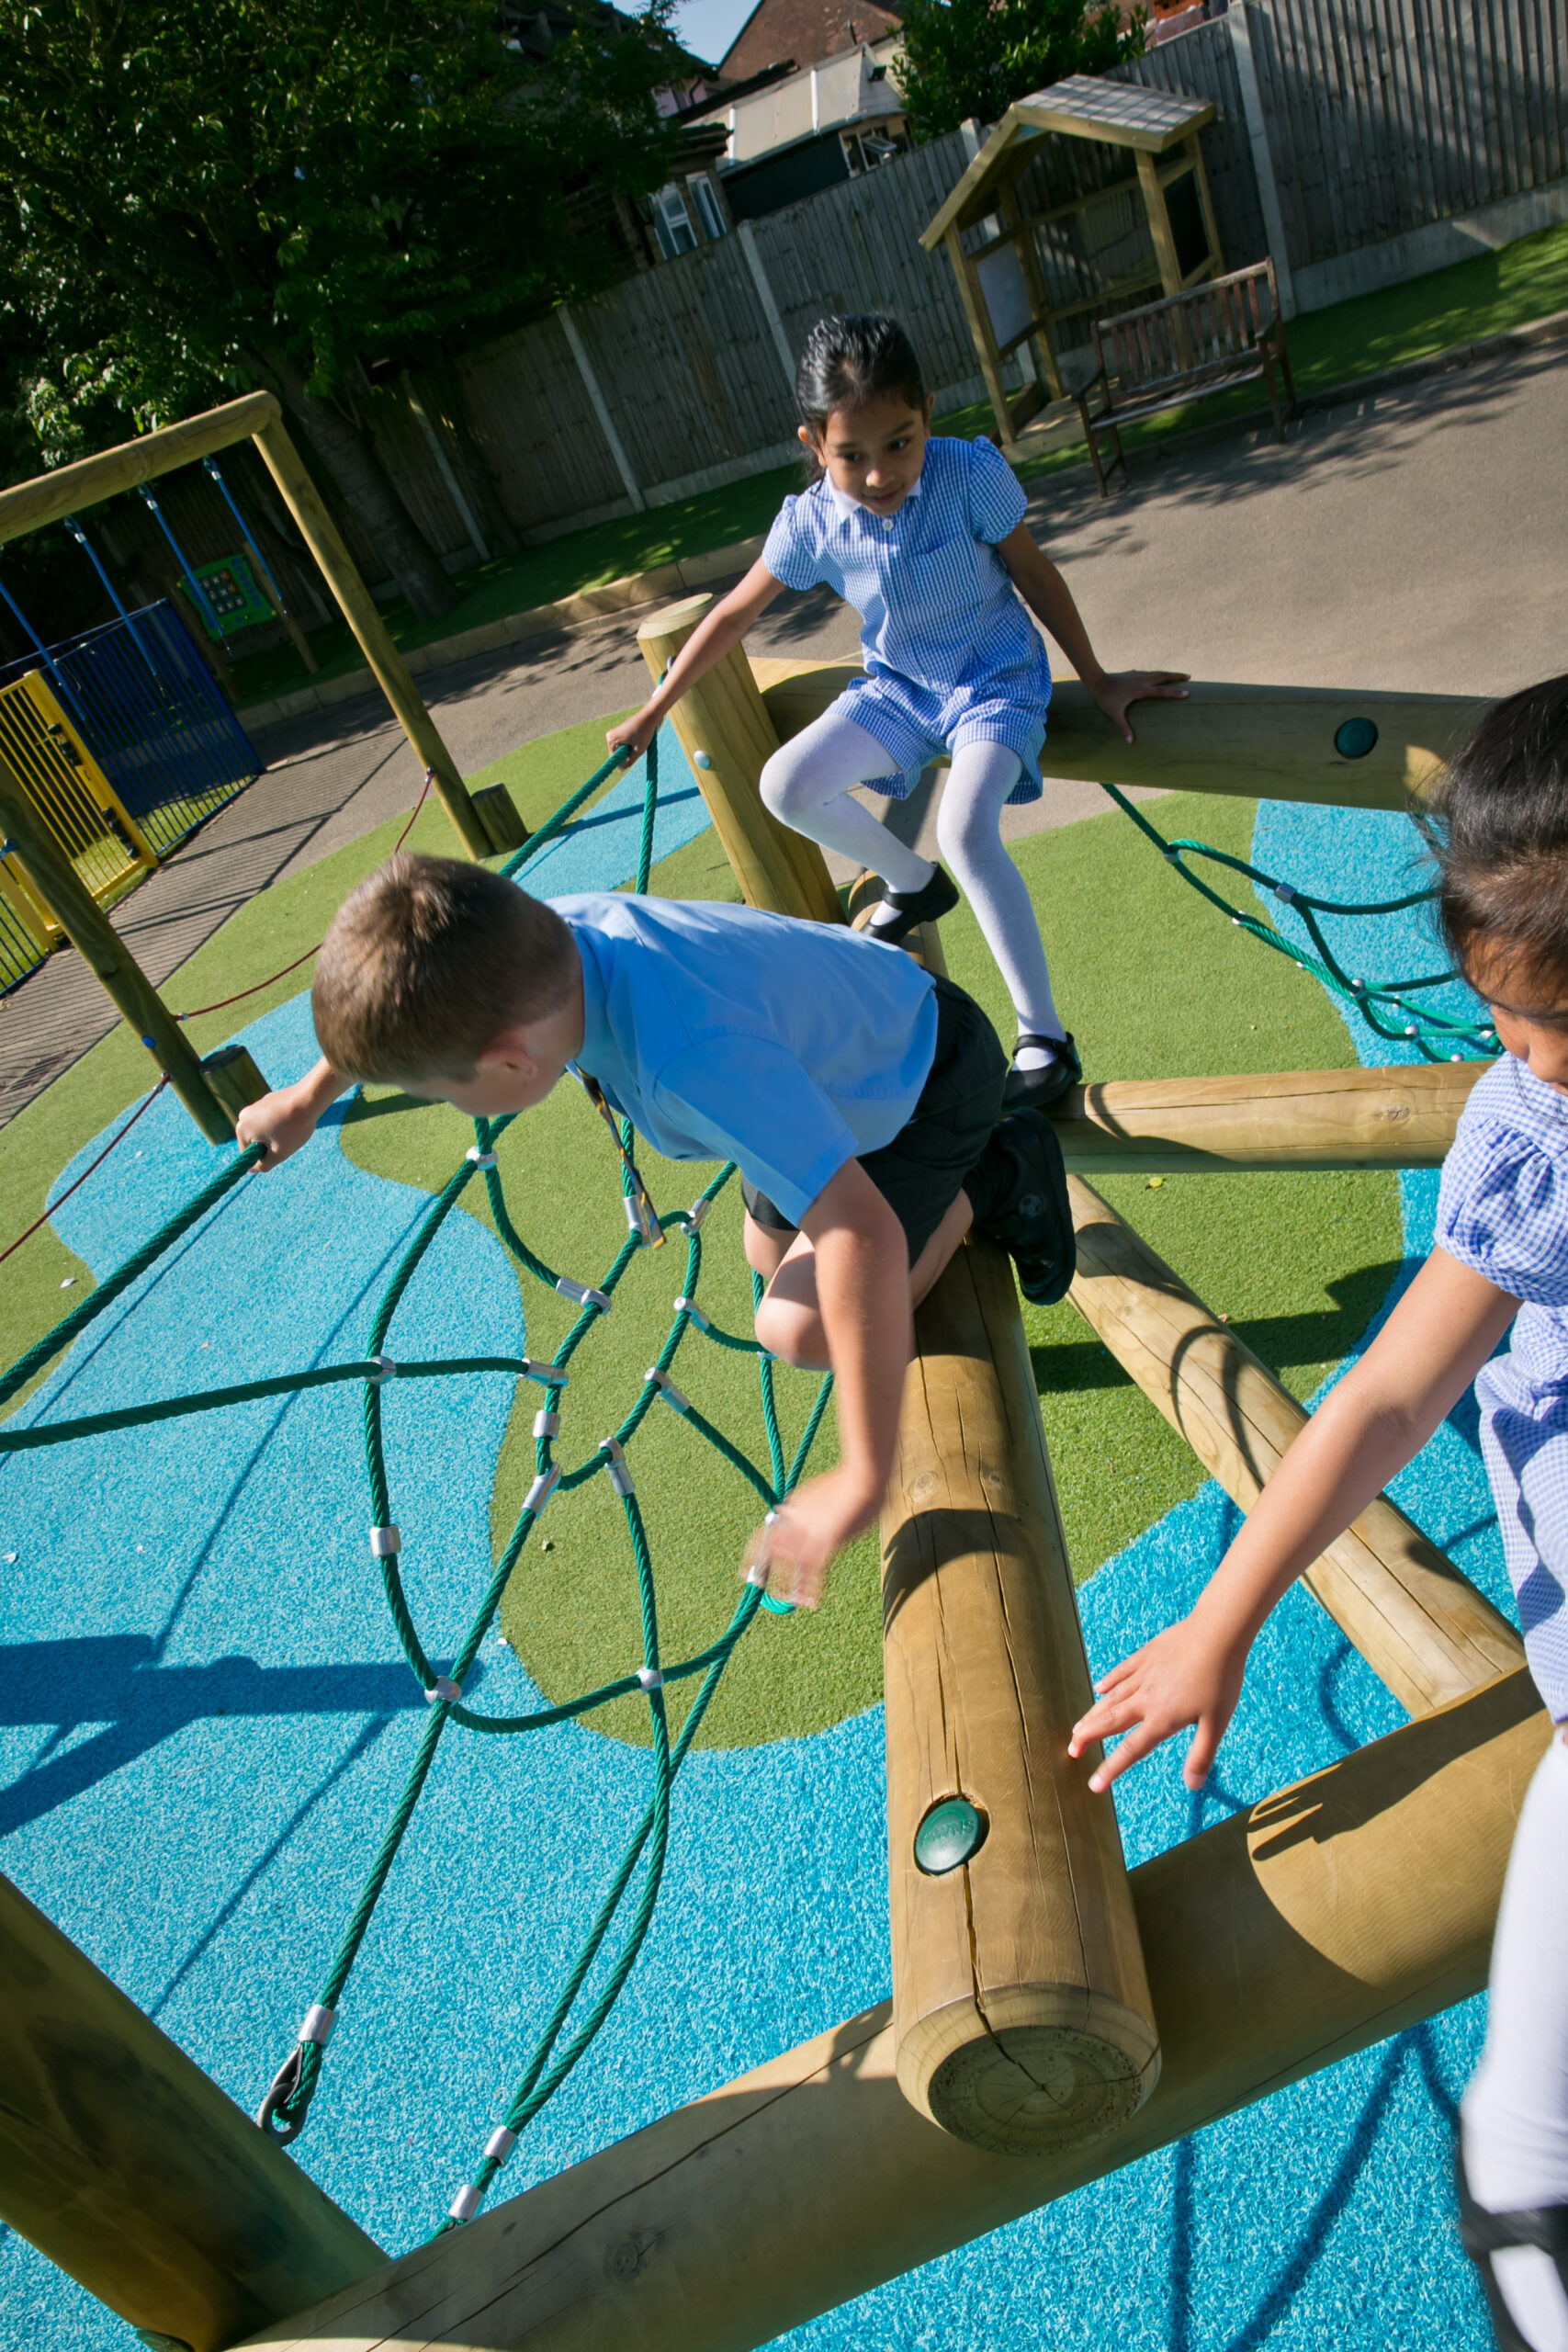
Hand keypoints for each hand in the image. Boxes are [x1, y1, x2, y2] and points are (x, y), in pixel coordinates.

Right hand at [235, 1082, 323, 1170]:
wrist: (309, 1099)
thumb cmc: (294, 1128)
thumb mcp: (279, 1154)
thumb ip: (263, 1165)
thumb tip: (250, 1169)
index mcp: (241, 1130)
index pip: (249, 1154)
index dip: (266, 1157)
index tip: (281, 1148)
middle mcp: (243, 1116)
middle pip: (256, 1141)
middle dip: (271, 1145)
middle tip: (287, 1139)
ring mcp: (255, 1106)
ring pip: (265, 1131)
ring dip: (277, 1134)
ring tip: (291, 1128)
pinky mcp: (267, 1100)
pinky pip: (271, 1119)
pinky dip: (281, 1122)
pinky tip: (293, 1118)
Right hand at [606, 708, 659, 764]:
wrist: (650, 716)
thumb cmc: (644, 732)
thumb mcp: (638, 751)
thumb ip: (629, 762)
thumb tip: (620, 770)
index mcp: (611, 739)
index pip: (615, 758)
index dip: (624, 761)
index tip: (634, 756)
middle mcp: (610, 735)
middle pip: (619, 753)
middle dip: (629, 754)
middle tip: (638, 747)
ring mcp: (615, 732)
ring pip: (623, 749)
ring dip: (631, 749)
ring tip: (639, 741)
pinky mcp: (621, 731)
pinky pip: (625, 743)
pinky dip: (633, 744)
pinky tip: (639, 737)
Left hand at [741, 1467, 882, 1610]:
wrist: (863, 1478)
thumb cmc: (846, 1482)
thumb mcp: (815, 1492)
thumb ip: (802, 1504)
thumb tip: (788, 1510)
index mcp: (793, 1508)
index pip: (767, 1532)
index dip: (757, 1550)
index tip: (750, 1564)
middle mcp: (797, 1522)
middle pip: (773, 1550)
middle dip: (764, 1569)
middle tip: (757, 1584)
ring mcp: (812, 1533)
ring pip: (791, 1564)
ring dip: (786, 1583)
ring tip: (783, 1598)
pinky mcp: (829, 1543)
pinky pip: (816, 1571)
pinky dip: (812, 1588)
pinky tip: (810, 1601)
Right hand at [1067, 1611, 1246, 1793]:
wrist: (1217, 1635)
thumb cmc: (1221, 1680)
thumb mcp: (1216, 1723)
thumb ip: (1201, 1755)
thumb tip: (1193, 1785)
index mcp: (1162, 1718)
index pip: (1130, 1750)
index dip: (1110, 1769)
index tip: (1094, 1785)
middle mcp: (1146, 1698)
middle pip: (1110, 1721)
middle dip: (1088, 1737)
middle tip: (1072, 1749)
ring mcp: (1143, 1674)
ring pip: (1111, 1698)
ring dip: (1093, 1714)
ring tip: (1078, 1727)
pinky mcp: (1147, 1655)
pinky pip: (1121, 1671)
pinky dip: (1109, 1682)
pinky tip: (1099, 1688)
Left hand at [1088, 670, 1189, 744]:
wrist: (1097, 681)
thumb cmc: (1106, 698)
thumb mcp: (1115, 714)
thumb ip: (1123, 727)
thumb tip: (1131, 742)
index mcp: (1141, 689)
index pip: (1161, 691)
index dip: (1174, 693)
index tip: (1187, 693)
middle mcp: (1142, 680)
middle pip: (1163, 676)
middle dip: (1177, 676)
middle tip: (1189, 677)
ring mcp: (1138, 675)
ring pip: (1157, 673)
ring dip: (1168, 674)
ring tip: (1178, 676)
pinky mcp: (1134, 673)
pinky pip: (1149, 673)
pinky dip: (1158, 675)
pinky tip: (1158, 677)